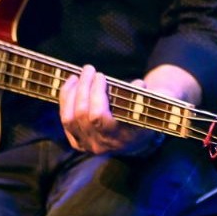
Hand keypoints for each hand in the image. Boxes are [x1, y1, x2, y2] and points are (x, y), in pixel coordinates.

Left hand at [60, 64, 201, 155]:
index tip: (101, 76)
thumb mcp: (151, 107)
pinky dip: (65, 101)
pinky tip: (70, 86)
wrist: (137, 139)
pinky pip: (65, 121)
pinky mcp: (77, 142)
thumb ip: (147, 97)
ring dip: (71, 94)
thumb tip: (138, 85)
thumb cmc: (145, 116)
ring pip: (69, 118)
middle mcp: (101, 144)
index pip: (98, 116)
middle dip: (83, 87)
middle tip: (89, 69)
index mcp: (120, 138)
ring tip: (77, 76)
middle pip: (82, 114)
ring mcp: (87, 145)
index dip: (96, 94)